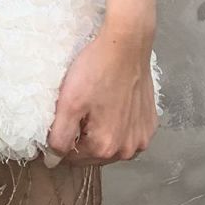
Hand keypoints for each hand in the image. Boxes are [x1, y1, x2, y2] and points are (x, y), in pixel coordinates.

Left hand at [43, 21, 159, 165]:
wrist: (127, 43)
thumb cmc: (97, 69)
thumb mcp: (68, 102)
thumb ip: (58, 138)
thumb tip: (53, 160)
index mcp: (105, 147)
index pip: (73, 158)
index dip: (65, 138)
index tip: (66, 115)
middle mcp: (127, 150)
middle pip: (94, 154)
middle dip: (84, 136)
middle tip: (82, 106)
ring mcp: (142, 137)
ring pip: (112, 144)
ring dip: (102, 132)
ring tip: (98, 103)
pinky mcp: (150, 123)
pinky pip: (128, 133)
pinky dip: (119, 123)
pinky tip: (114, 102)